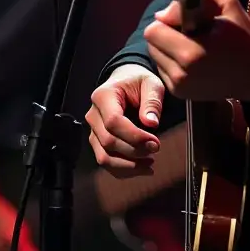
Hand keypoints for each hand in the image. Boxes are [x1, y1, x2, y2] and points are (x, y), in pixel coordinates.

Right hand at [86, 63, 164, 177]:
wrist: (125, 80)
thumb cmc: (138, 81)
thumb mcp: (151, 83)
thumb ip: (152, 101)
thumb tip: (151, 123)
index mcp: (103, 96)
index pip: (113, 122)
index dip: (134, 136)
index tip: (155, 142)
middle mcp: (93, 114)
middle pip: (108, 142)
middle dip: (134, 151)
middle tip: (156, 149)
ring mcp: (93, 130)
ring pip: (104, 157)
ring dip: (128, 166)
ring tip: (150, 164)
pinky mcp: (98, 142)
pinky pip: (106, 161)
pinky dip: (124, 169)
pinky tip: (142, 168)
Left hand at [145, 0, 249, 103]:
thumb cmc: (244, 37)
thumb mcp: (227, 5)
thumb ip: (196, 0)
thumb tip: (163, 13)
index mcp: (190, 52)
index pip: (154, 31)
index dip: (167, 20)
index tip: (185, 19)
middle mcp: (180, 73)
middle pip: (152, 44)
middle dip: (166, 33)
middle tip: (190, 32)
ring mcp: (180, 86)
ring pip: (156, 57)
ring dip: (168, 48)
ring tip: (193, 46)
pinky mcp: (181, 94)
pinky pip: (164, 69)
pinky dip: (173, 62)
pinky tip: (194, 60)